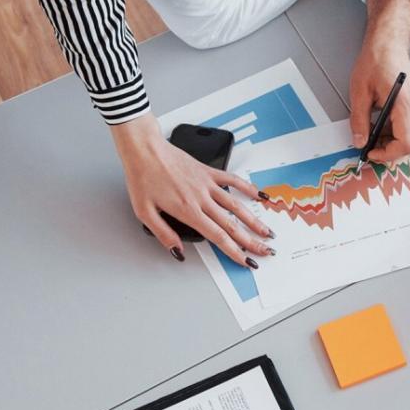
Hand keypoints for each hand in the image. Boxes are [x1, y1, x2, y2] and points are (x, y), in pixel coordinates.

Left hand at [110, 116, 273, 266]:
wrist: (145, 150)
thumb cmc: (142, 178)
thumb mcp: (144, 212)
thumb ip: (163, 233)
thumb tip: (178, 251)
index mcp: (187, 211)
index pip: (217, 236)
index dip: (234, 251)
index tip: (246, 260)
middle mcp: (201, 198)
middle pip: (231, 225)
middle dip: (251, 241)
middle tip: (266, 251)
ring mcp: (207, 184)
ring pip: (236, 206)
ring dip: (254, 220)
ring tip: (267, 231)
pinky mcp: (208, 171)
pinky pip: (232, 180)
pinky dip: (248, 188)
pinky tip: (259, 195)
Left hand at [350, 0, 409, 161]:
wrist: (388, 43)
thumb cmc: (377, 60)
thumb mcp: (360, 92)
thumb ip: (359, 120)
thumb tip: (359, 140)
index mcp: (404, 104)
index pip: (406, 143)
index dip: (387, 154)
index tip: (371, 152)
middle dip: (389, 149)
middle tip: (369, 146)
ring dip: (391, 140)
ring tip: (371, 133)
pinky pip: (408, 125)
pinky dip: (394, 130)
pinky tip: (379, 123)